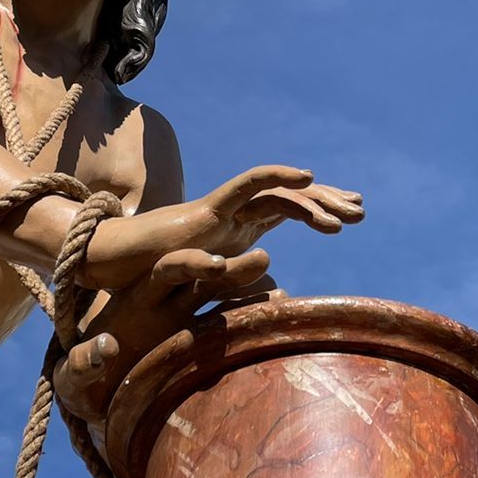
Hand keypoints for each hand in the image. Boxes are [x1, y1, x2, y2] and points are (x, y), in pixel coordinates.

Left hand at [53, 247, 280, 422]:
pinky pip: (232, 328)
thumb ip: (86, 361)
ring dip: (250, 294)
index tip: (213, 265)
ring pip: (225, 300)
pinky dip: (252, 322)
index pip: (166, 269)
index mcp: (138, 299)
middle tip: (262, 259)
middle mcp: (169, 304)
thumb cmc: (84, 383)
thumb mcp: (75, 374)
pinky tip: (277, 323)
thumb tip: (108, 347)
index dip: (189, 263)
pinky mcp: (201, 346)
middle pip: (204, 278)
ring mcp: (189, 323)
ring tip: (280, 296)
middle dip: (231, 270)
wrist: (100, 400)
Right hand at [78, 166, 362, 290]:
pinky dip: (278, 177)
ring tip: (345, 214)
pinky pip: (248, 186)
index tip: (352, 214)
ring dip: (313, 201)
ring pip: (277, 194)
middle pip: (289, 200)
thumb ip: (244, 290)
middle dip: (326, 201)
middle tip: (361, 209)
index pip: (287, 213)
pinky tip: (307, 178)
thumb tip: (283, 301)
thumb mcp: (212, 292)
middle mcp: (235, 217)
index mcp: (238, 232)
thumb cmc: (156, 284)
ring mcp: (224, 211)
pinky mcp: (209, 210)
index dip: (319, 210)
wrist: (115, 274)